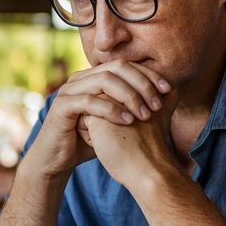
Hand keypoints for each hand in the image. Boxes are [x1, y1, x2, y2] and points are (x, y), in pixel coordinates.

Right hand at [23, 60, 170, 179]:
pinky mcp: (62, 107)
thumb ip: (133, 107)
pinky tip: (128, 121)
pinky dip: (111, 110)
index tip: (168, 89)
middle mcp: (80, 78)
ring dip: (129, 95)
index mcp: (93, 77)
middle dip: (141, 83)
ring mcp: (69, 90)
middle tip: (158, 103)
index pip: (125, 65)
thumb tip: (167, 99)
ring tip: (145, 114)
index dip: (148, 74)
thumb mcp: (115, 121)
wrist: (57, 159)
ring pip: (104, 81)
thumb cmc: (88, 140)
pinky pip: (89, 101)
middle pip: (117, 67)